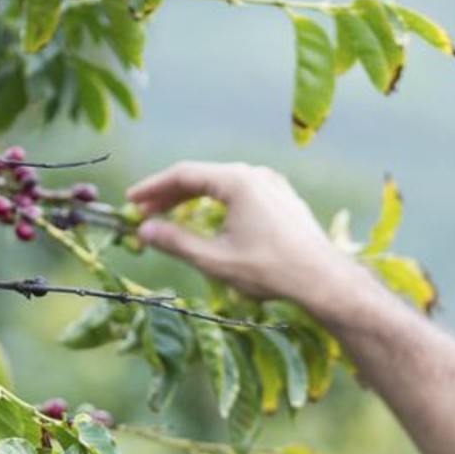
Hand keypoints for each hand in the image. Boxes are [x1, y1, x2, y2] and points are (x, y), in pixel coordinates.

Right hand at [127, 161, 362, 310]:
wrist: (323, 279)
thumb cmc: (269, 270)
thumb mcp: (215, 259)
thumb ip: (176, 242)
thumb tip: (143, 231)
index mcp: (237, 181)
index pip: (183, 174)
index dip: (153, 187)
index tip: (132, 200)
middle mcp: (255, 174)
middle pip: (202, 176)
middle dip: (170, 194)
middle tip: (145, 211)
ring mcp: (272, 184)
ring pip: (222, 183)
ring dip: (193, 199)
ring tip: (170, 216)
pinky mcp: (282, 198)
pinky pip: (241, 192)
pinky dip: (217, 203)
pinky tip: (209, 219)